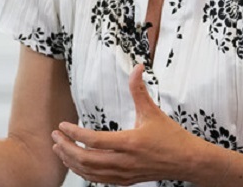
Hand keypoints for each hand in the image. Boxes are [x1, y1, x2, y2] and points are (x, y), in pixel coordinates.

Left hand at [51, 64, 194, 184]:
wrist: (187, 161)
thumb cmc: (171, 137)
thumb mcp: (153, 112)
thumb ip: (139, 90)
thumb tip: (136, 66)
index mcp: (129, 143)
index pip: (93, 140)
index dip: (74, 133)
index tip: (62, 126)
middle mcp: (124, 162)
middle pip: (86, 159)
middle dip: (66, 148)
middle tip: (55, 137)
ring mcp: (124, 174)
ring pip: (90, 173)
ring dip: (71, 161)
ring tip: (60, 149)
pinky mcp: (126, 181)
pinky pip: (99, 180)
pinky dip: (84, 172)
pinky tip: (76, 163)